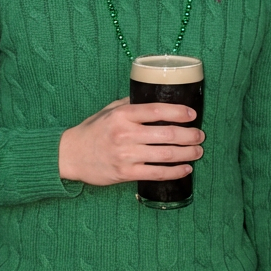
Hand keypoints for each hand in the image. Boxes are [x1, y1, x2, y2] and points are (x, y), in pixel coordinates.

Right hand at [58, 97, 203, 186]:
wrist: (71, 155)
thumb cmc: (93, 130)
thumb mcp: (109, 110)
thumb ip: (131, 104)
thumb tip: (155, 96)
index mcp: (122, 115)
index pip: (156, 111)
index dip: (178, 112)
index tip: (192, 114)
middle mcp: (125, 134)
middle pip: (166, 134)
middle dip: (188, 135)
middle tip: (200, 135)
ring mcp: (126, 155)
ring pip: (164, 155)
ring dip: (186, 153)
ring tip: (198, 151)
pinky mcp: (125, 173)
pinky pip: (156, 173)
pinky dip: (174, 172)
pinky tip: (185, 169)